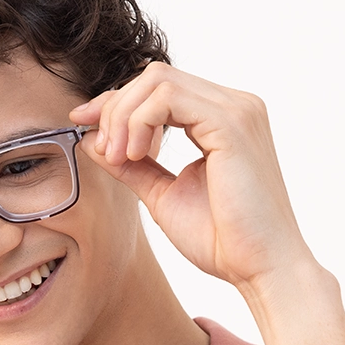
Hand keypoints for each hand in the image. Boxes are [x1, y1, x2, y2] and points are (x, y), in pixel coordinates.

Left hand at [69, 63, 315, 293]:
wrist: (260, 269)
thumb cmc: (222, 239)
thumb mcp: (163, 194)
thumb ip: (131, 165)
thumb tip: (91, 140)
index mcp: (223, 119)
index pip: (160, 87)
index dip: (116, 102)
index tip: (83, 123)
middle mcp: (235, 105)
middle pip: (155, 76)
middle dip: (115, 108)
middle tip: (106, 151)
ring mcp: (237, 110)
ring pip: (158, 79)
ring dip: (124, 116)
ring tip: (121, 157)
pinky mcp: (232, 123)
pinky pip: (168, 97)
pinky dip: (139, 122)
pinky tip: (136, 155)